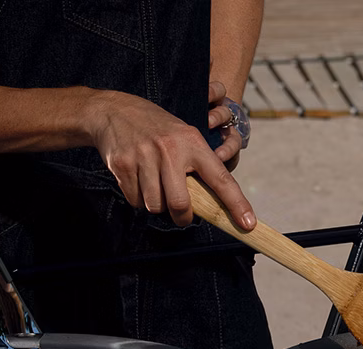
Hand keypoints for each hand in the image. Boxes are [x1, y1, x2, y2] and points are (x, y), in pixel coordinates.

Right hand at [87, 89, 255, 228]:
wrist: (114, 111)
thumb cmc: (156, 129)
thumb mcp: (182, 137)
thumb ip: (196, 166)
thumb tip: (208, 205)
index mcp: (192, 142)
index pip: (220, 178)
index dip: (236, 203)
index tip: (248, 224)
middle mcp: (170, 150)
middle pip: (180, 204)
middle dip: (181, 216)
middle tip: (181, 214)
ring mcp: (145, 157)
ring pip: (155, 206)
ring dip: (156, 205)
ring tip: (153, 185)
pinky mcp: (123, 165)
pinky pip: (135, 200)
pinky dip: (138, 198)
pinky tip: (138, 179)